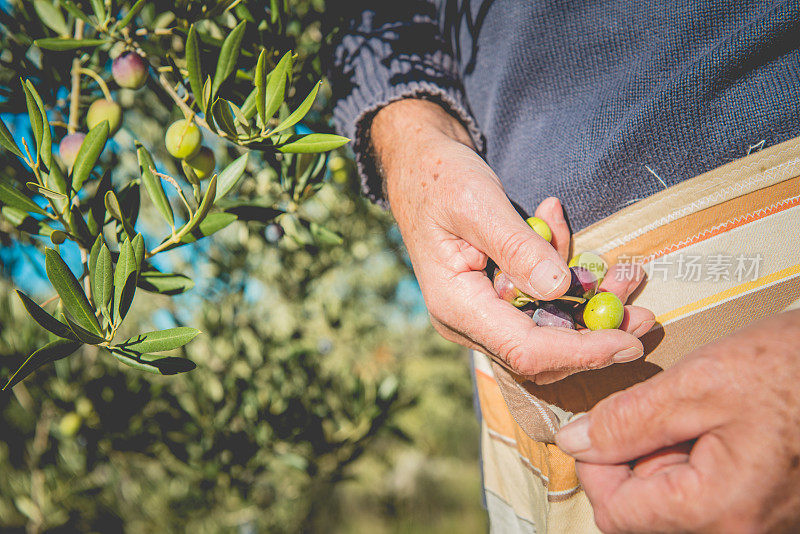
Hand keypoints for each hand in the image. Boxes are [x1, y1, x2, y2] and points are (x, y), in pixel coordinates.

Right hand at [370, 99, 652, 382]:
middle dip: (597, 337)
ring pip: (548, 332)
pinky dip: (567, 282)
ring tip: (626, 275)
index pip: (525, 350)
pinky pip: (542, 306)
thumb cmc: (440, 179)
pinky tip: (567, 239)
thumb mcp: (478, 204)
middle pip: (543, 353)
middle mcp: (468, 321)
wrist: (418, 167)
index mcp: (456, 306)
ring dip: (591, 309)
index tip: (629, 343)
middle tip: (646, 316)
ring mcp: (482, 313)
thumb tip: (560, 289)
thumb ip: (517, 247)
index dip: (580, 352)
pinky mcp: (496, 300)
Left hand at [556, 310, 799, 532]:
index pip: (616, 515)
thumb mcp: (699, 383)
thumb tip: (577, 442)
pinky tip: (717, 426)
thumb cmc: (795, 370)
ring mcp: (757, 523)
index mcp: (718, 510)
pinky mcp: (764, 507)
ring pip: (673, 502)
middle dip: (634, 459)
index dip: (595, 467)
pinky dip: (694, 460)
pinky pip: (706, 495)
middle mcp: (740, 532)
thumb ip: (627, 420)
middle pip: (644, 512)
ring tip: (698, 413)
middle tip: (662, 410)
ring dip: (664, 457)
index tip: (598, 427)